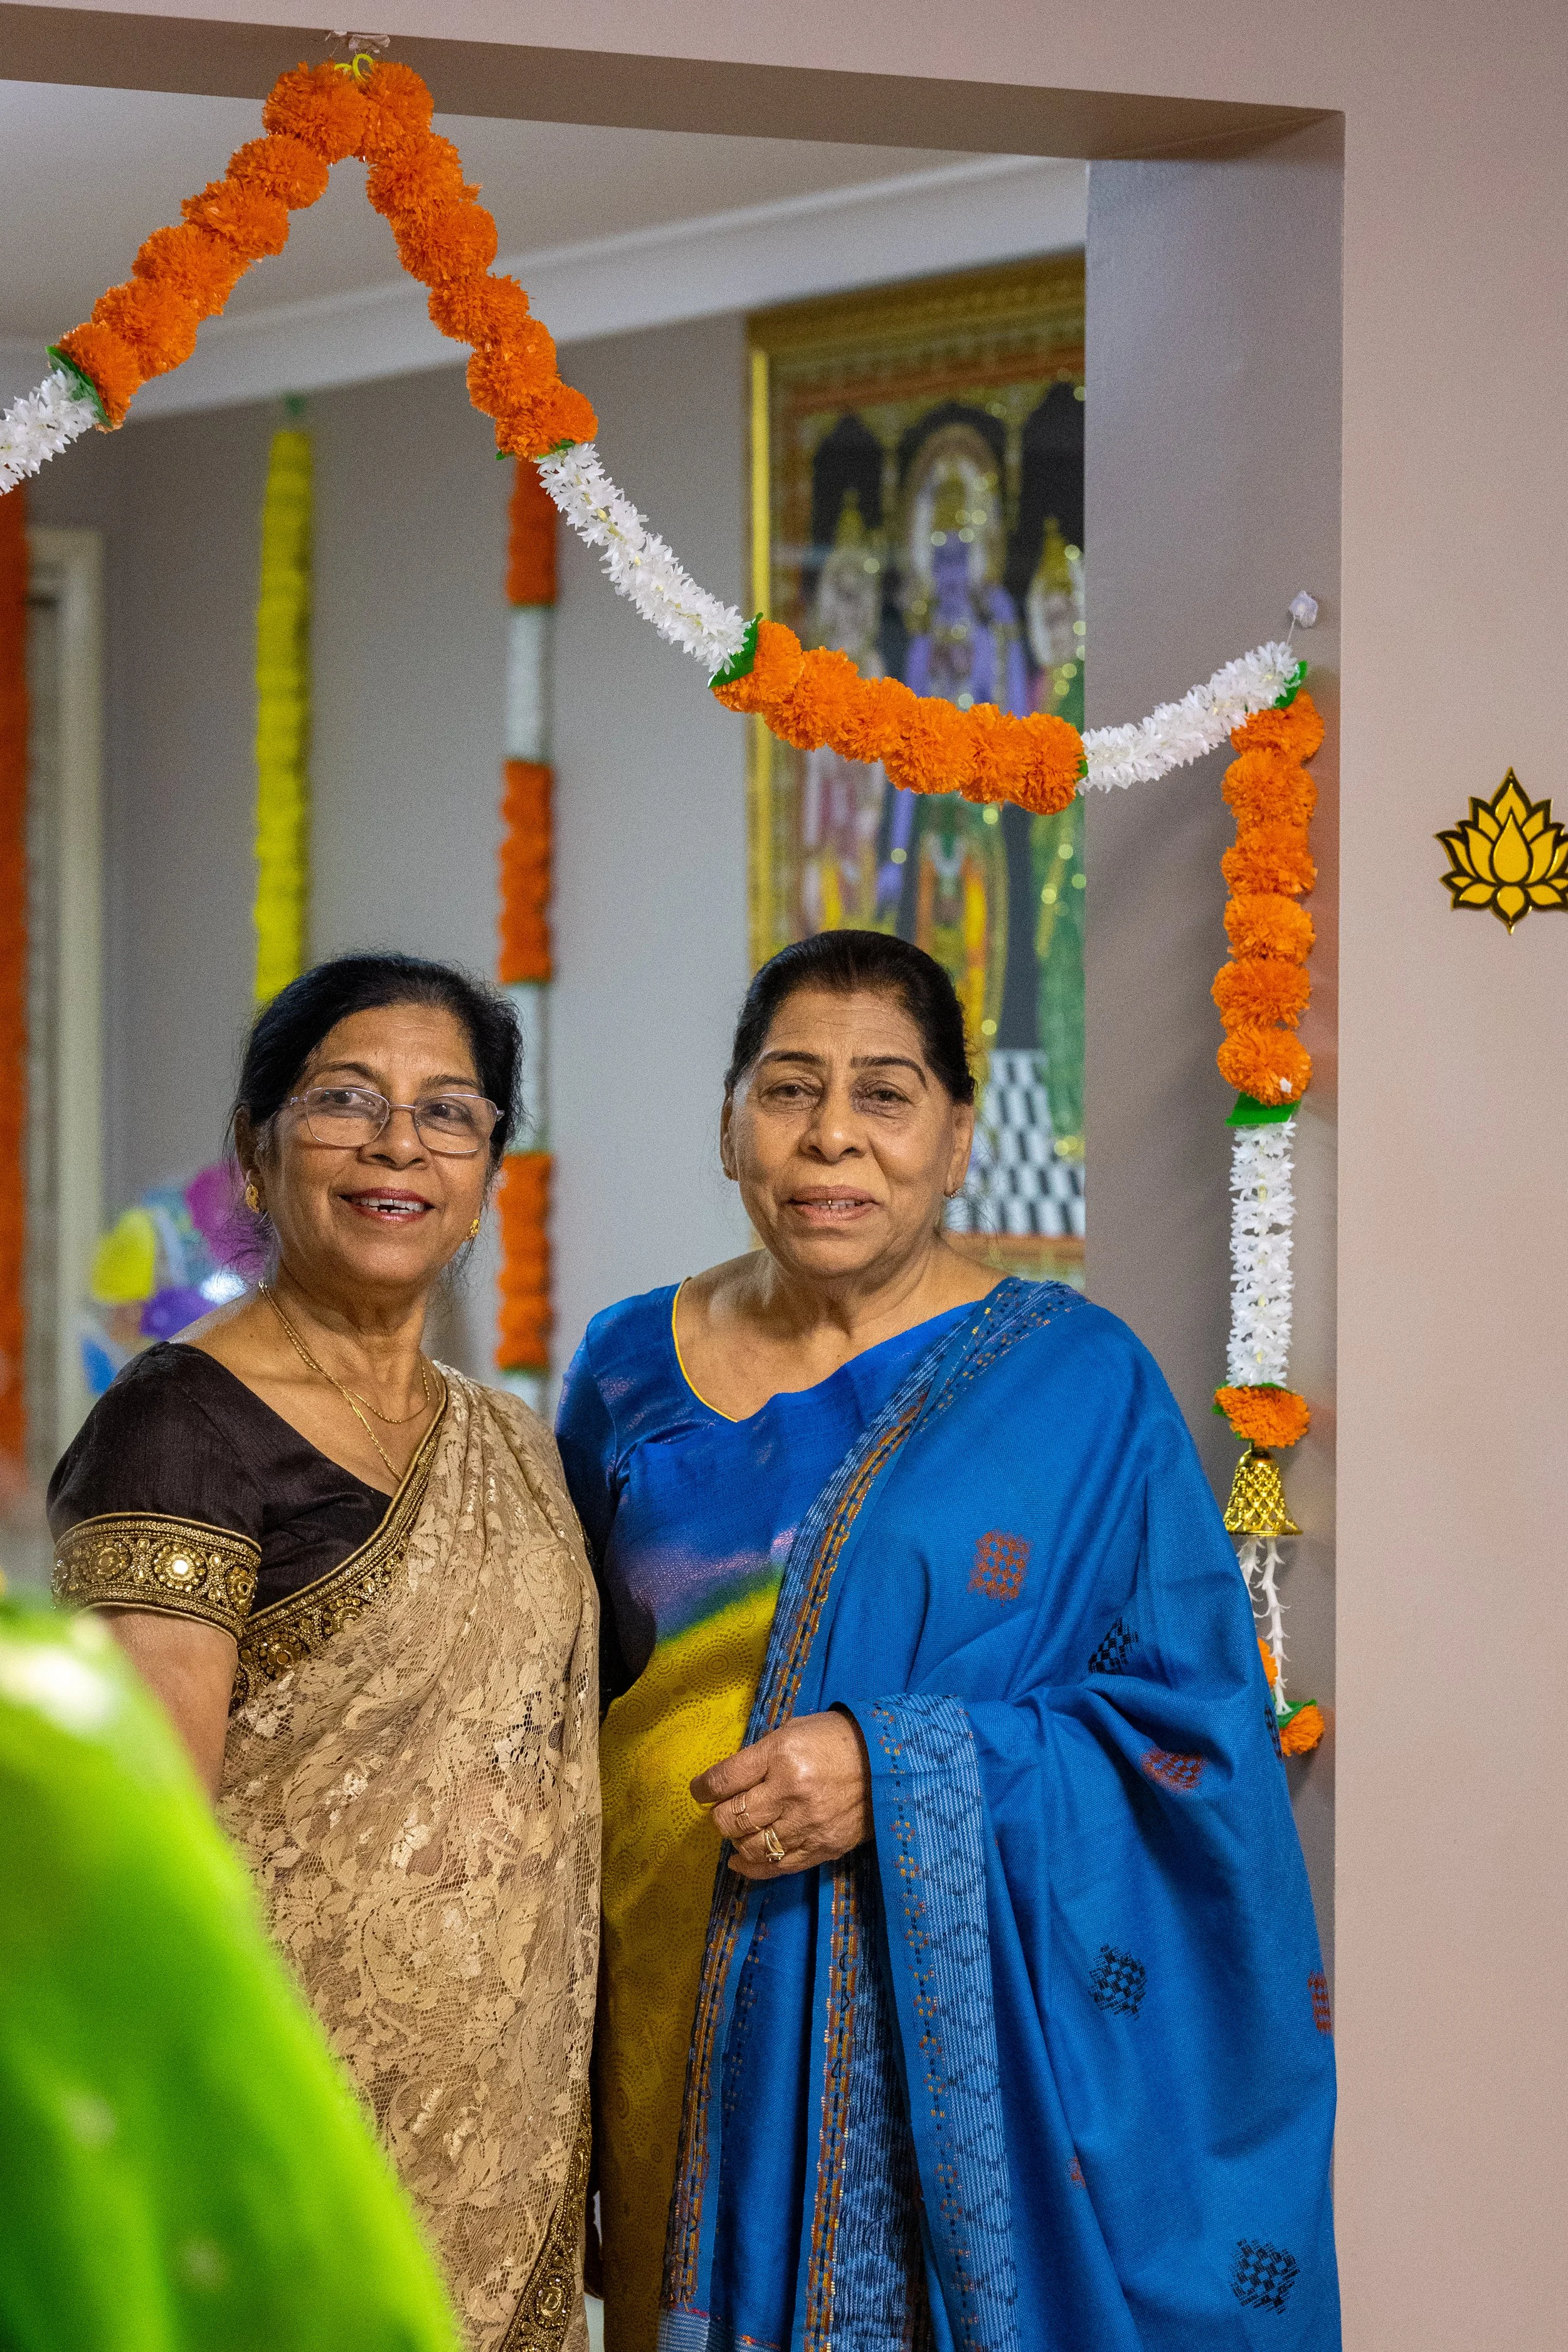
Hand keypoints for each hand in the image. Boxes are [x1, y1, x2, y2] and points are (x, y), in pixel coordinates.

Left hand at [690, 1710, 870, 1879]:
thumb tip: (728, 1780)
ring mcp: (806, 1825)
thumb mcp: (794, 1731)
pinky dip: (752, 1867)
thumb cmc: (836, 1739)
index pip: (725, 1779)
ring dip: (736, 1840)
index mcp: (781, 1755)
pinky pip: (776, 1867)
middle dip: (719, 1816)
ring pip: (750, 1846)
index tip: (699, 1791)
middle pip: (731, 1819)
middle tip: (723, 1810)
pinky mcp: (821, 1848)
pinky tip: (742, 1860)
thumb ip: (760, 1756)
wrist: (889, 1763)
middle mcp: (789, 1793)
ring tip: (740, 1831)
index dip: (703, 1788)